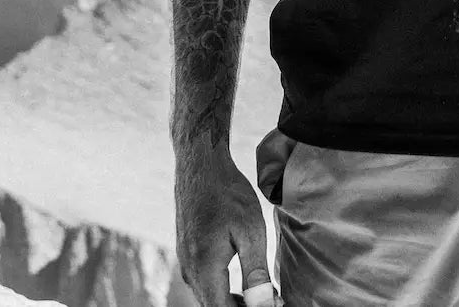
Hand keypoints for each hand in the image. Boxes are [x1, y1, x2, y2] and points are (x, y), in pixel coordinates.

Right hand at [173, 144, 277, 305]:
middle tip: (272, 301)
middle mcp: (190, 270)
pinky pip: (205, 284)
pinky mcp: (187, 255)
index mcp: (205, 268)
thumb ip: (256, 272)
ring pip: (209, 297)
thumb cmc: (228, 194)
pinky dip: (224, 291)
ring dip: (233, 303)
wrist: (201, 166)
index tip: (272, 306)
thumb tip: (263, 304)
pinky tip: (244, 285)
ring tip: (263, 296)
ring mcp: (186, 262)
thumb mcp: (251, 231)